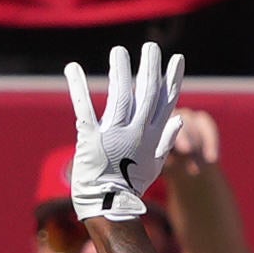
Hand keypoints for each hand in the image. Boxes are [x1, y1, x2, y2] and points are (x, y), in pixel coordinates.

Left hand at [60, 42, 185, 224]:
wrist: (109, 206)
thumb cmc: (130, 185)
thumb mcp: (155, 164)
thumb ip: (166, 140)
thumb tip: (181, 118)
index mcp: (151, 137)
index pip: (166, 102)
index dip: (172, 79)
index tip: (177, 59)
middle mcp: (136, 134)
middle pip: (146, 95)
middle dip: (150, 68)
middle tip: (150, 46)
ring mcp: (114, 136)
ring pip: (121, 97)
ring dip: (120, 72)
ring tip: (119, 51)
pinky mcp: (90, 140)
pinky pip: (84, 109)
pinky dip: (77, 87)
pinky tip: (72, 68)